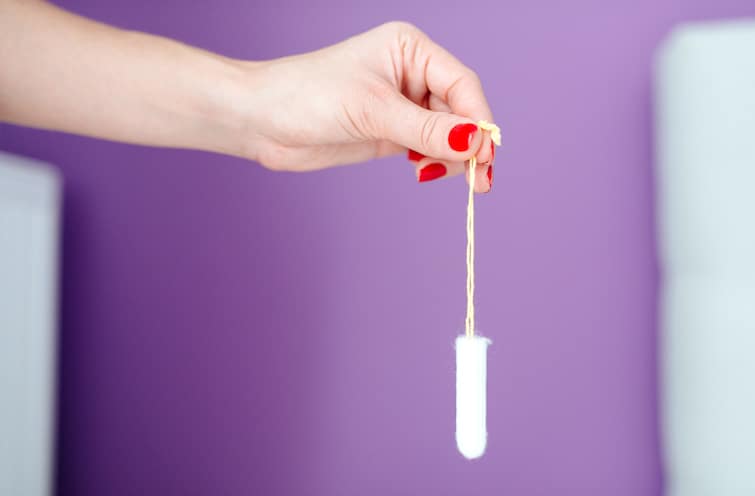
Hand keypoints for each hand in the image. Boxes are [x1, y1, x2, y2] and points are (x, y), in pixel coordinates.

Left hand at [240, 22, 495, 191]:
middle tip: (480, 180)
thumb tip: (477, 142)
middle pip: (460, 110)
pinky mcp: (389, 132)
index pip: (462, 84)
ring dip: (453, 157)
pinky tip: (424, 172)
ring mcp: (401, 105)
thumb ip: (427, 129)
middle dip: (470, 144)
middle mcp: (411, 73)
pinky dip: (433, 162)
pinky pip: (427, 148)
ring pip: (447, 132)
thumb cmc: (308, 96)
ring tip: (452, 179)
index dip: (479, 120)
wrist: (261, 120)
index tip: (485, 154)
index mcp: (411, 49)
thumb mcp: (373, 111)